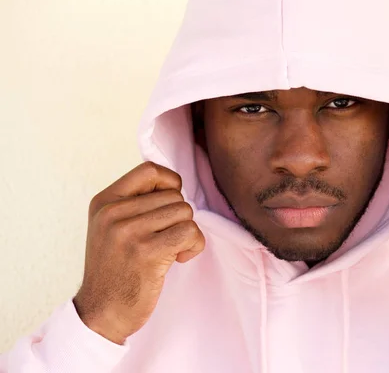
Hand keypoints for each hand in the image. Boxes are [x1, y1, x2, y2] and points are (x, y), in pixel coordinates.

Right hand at [73, 162, 204, 343]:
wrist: (102, 313)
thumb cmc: (115, 269)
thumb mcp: (110, 227)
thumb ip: (134, 203)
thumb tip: (174, 183)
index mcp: (104, 201)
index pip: (149, 170)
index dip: (170, 183)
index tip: (170, 205)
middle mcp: (113, 213)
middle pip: (174, 196)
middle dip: (179, 218)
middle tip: (166, 240)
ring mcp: (129, 232)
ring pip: (185, 212)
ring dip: (187, 233)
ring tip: (171, 251)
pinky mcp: (147, 252)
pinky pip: (190, 232)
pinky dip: (194, 246)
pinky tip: (178, 259)